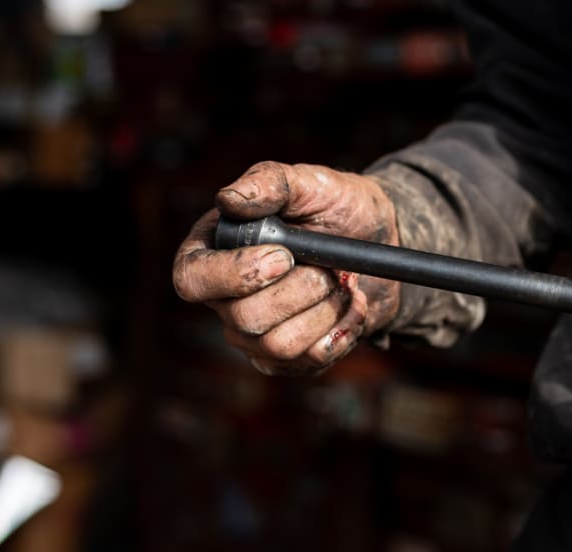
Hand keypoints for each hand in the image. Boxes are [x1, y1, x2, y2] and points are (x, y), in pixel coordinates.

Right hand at [173, 161, 400, 374]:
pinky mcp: (288, 358)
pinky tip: (353, 304)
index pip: (191, 280)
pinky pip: (310, 360)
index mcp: (213, 250)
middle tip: (331, 266)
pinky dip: (344, 329)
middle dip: (302, 290)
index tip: (284, 256)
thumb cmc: (335, 207)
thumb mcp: (307, 183)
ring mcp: (253, 334)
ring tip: (345, 282)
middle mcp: (225, 299)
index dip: (235, 275)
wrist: (379, 242)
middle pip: (244, 318)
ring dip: (327, 309)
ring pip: (280, 345)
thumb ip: (270, 182)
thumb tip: (229, 199)